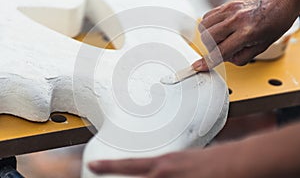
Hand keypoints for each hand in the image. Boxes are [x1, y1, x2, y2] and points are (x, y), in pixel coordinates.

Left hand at [88, 143, 241, 177]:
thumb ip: (168, 169)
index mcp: (164, 163)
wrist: (240, 162)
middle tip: (106, 176)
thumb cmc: (216, 160)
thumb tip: (155, 174)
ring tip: (166, 175)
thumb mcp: (186, 161)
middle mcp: (164, 174)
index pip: (129, 164)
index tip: (94, 165)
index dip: (109, 166)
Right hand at [193, 0, 299, 70]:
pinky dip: (209, 25)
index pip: (221, 51)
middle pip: (207, 38)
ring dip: (208, 36)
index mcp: (247, 32)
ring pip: (203, 27)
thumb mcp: (262, 46)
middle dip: (211, 47)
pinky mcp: (226, 4)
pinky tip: (220, 28)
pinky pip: (207, 16)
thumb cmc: (275, 21)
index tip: (199, 66)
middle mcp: (236, 19)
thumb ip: (241, 57)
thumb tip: (224, 59)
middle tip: (222, 47)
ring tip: (221, 37)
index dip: (208, 62)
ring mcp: (229, 9)